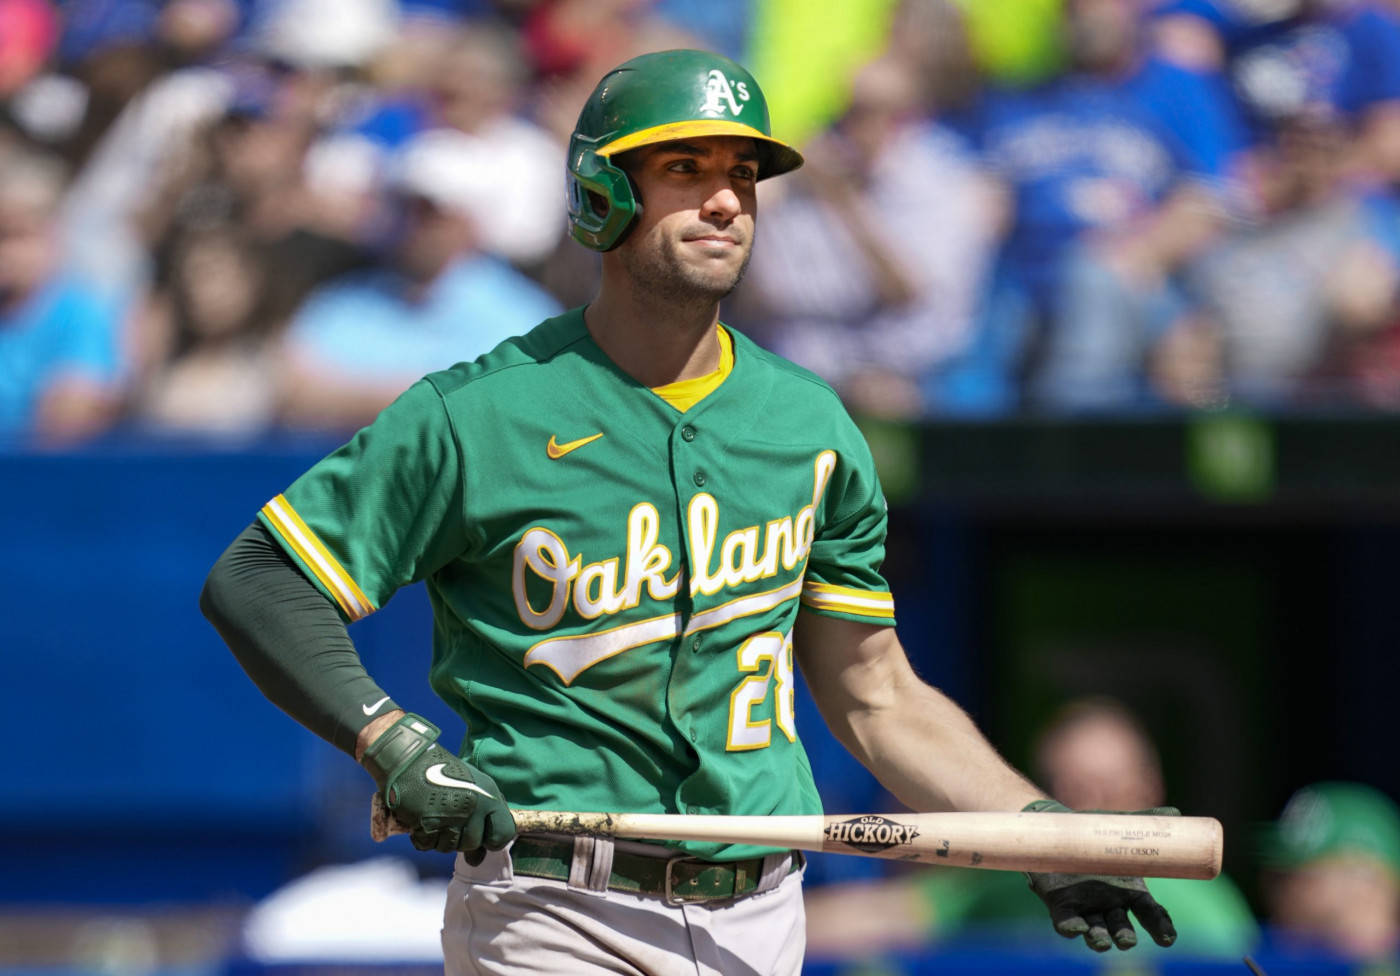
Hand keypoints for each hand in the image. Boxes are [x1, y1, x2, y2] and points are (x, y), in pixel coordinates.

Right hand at [360, 713, 515, 860]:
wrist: (410, 760)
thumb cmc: (442, 772)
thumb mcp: (474, 786)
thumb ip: (483, 817)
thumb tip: (478, 858)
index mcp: (489, 795)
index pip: (503, 834)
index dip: (492, 839)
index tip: (482, 837)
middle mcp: (474, 807)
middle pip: (472, 843)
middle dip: (460, 837)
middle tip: (449, 818)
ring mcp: (451, 817)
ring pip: (449, 847)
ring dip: (440, 837)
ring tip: (435, 815)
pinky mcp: (428, 824)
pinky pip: (428, 845)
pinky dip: (422, 838)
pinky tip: (421, 820)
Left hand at [1024, 800, 1178, 951]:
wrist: (1058, 828)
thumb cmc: (1094, 830)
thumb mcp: (1119, 825)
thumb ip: (1145, 820)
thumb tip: (1175, 812)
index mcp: (1130, 890)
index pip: (1151, 915)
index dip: (1160, 928)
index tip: (1167, 938)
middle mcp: (1109, 905)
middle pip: (1121, 929)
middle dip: (1124, 937)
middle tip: (1125, 939)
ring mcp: (1085, 906)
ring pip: (1095, 931)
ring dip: (1098, 938)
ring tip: (1101, 940)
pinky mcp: (1060, 904)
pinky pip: (1066, 922)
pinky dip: (1071, 928)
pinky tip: (1076, 928)